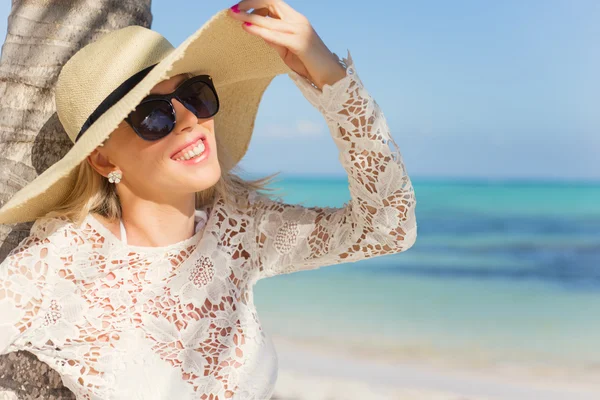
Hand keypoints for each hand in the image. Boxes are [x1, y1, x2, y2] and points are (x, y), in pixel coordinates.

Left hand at [228, 0, 346, 89]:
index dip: (256, 2)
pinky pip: (275, 35)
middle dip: (250, 3)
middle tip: (233, 10)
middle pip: (271, 3)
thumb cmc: (308, 64)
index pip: (274, 2)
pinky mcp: (300, 43)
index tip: (240, 7)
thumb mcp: (287, 50)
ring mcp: (300, 30)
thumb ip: (274, 40)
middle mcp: (298, 21)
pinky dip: (260, 31)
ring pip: (270, 20)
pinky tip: (247, 28)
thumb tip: (259, 32)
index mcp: (296, 19)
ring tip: (234, 16)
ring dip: (249, 17)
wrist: (329, 76)